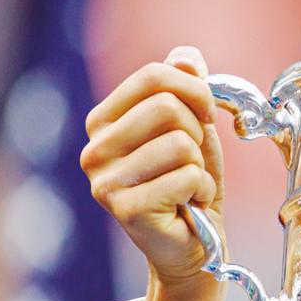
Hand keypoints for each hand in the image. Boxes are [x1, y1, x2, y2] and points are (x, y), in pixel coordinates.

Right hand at [80, 47, 227, 300]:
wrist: (194, 245)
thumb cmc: (190, 184)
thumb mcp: (194, 129)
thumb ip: (187, 90)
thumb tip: (187, 55)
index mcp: (104, 121)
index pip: (153, 75)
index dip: (195, 90)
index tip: (206, 114)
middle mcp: (94, 148)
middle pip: (167, 106)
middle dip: (198, 133)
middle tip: (192, 162)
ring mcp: (104, 180)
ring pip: (180, 144)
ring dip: (199, 167)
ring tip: (187, 186)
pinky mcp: (124, 208)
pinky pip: (186, 177)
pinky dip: (200, 191)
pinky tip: (187, 206)